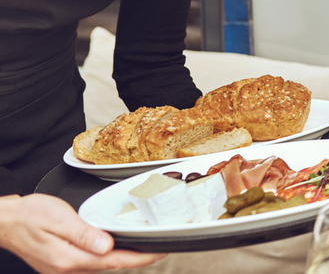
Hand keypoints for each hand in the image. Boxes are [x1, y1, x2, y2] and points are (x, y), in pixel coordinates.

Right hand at [0, 194, 165, 273]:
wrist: (7, 222)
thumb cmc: (30, 215)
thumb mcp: (60, 219)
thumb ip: (84, 234)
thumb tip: (107, 246)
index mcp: (70, 258)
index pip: (114, 261)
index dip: (141, 258)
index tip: (159, 251)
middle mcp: (68, 268)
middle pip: (111, 265)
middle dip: (136, 258)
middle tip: (159, 247)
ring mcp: (65, 269)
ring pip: (102, 265)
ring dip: (123, 257)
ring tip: (143, 247)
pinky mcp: (63, 265)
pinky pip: (92, 263)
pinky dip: (108, 256)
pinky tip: (116, 247)